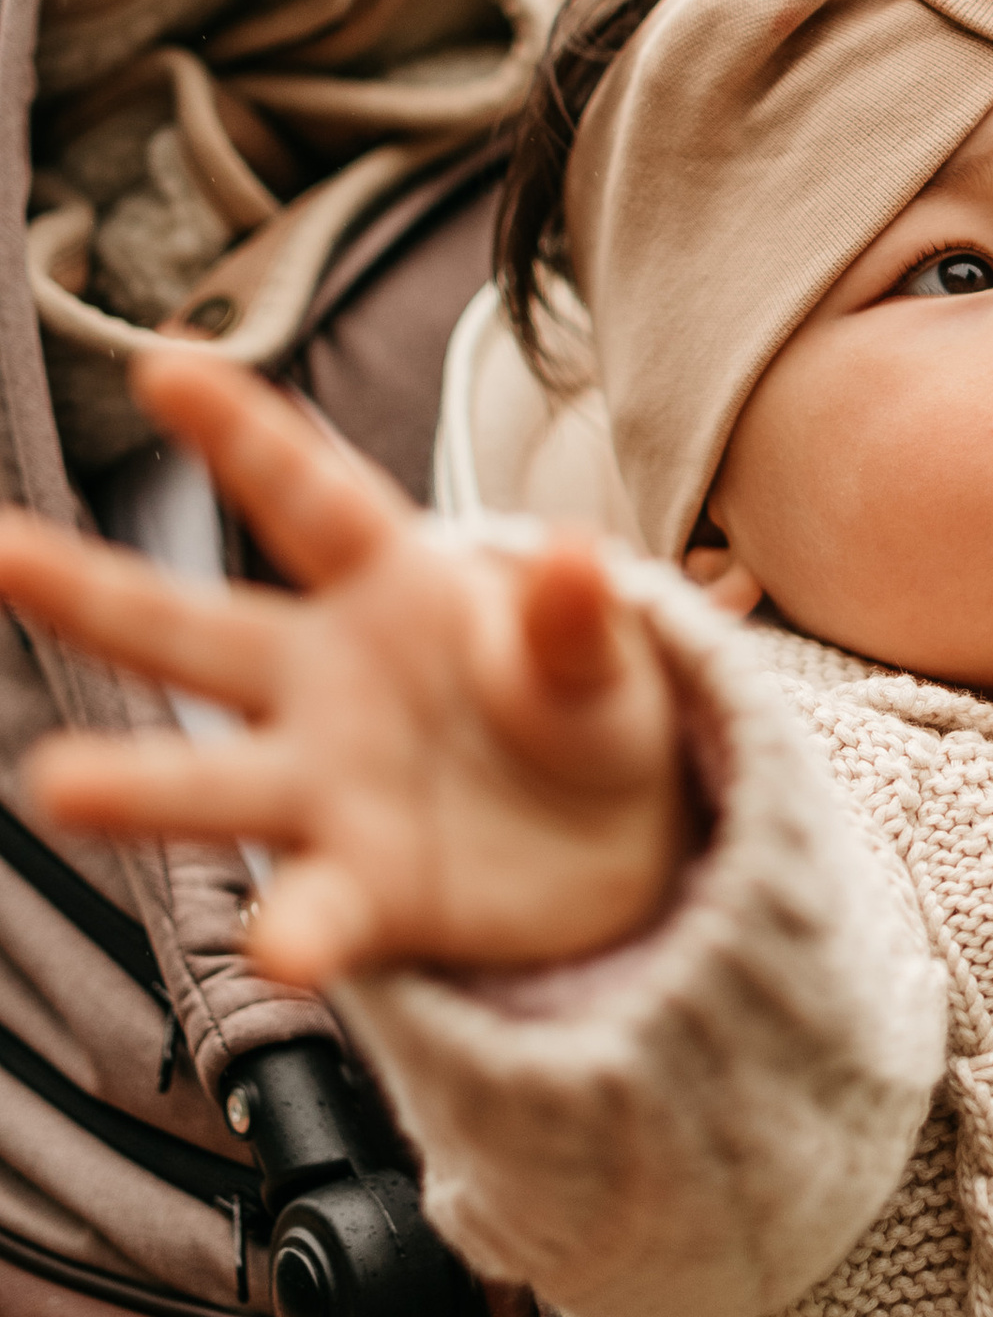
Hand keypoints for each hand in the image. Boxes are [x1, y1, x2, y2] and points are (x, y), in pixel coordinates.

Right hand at [0, 350, 689, 991]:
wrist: (612, 850)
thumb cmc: (577, 717)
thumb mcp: (599, 660)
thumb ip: (575, 621)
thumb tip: (580, 555)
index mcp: (388, 586)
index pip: (310, 498)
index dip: (243, 434)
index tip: (166, 365)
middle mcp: (325, 682)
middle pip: (196, 631)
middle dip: (91, 591)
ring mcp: (328, 790)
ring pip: (215, 785)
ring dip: (137, 784)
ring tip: (56, 784)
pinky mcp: (361, 894)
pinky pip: (321, 911)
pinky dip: (303, 932)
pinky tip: (286, 951)